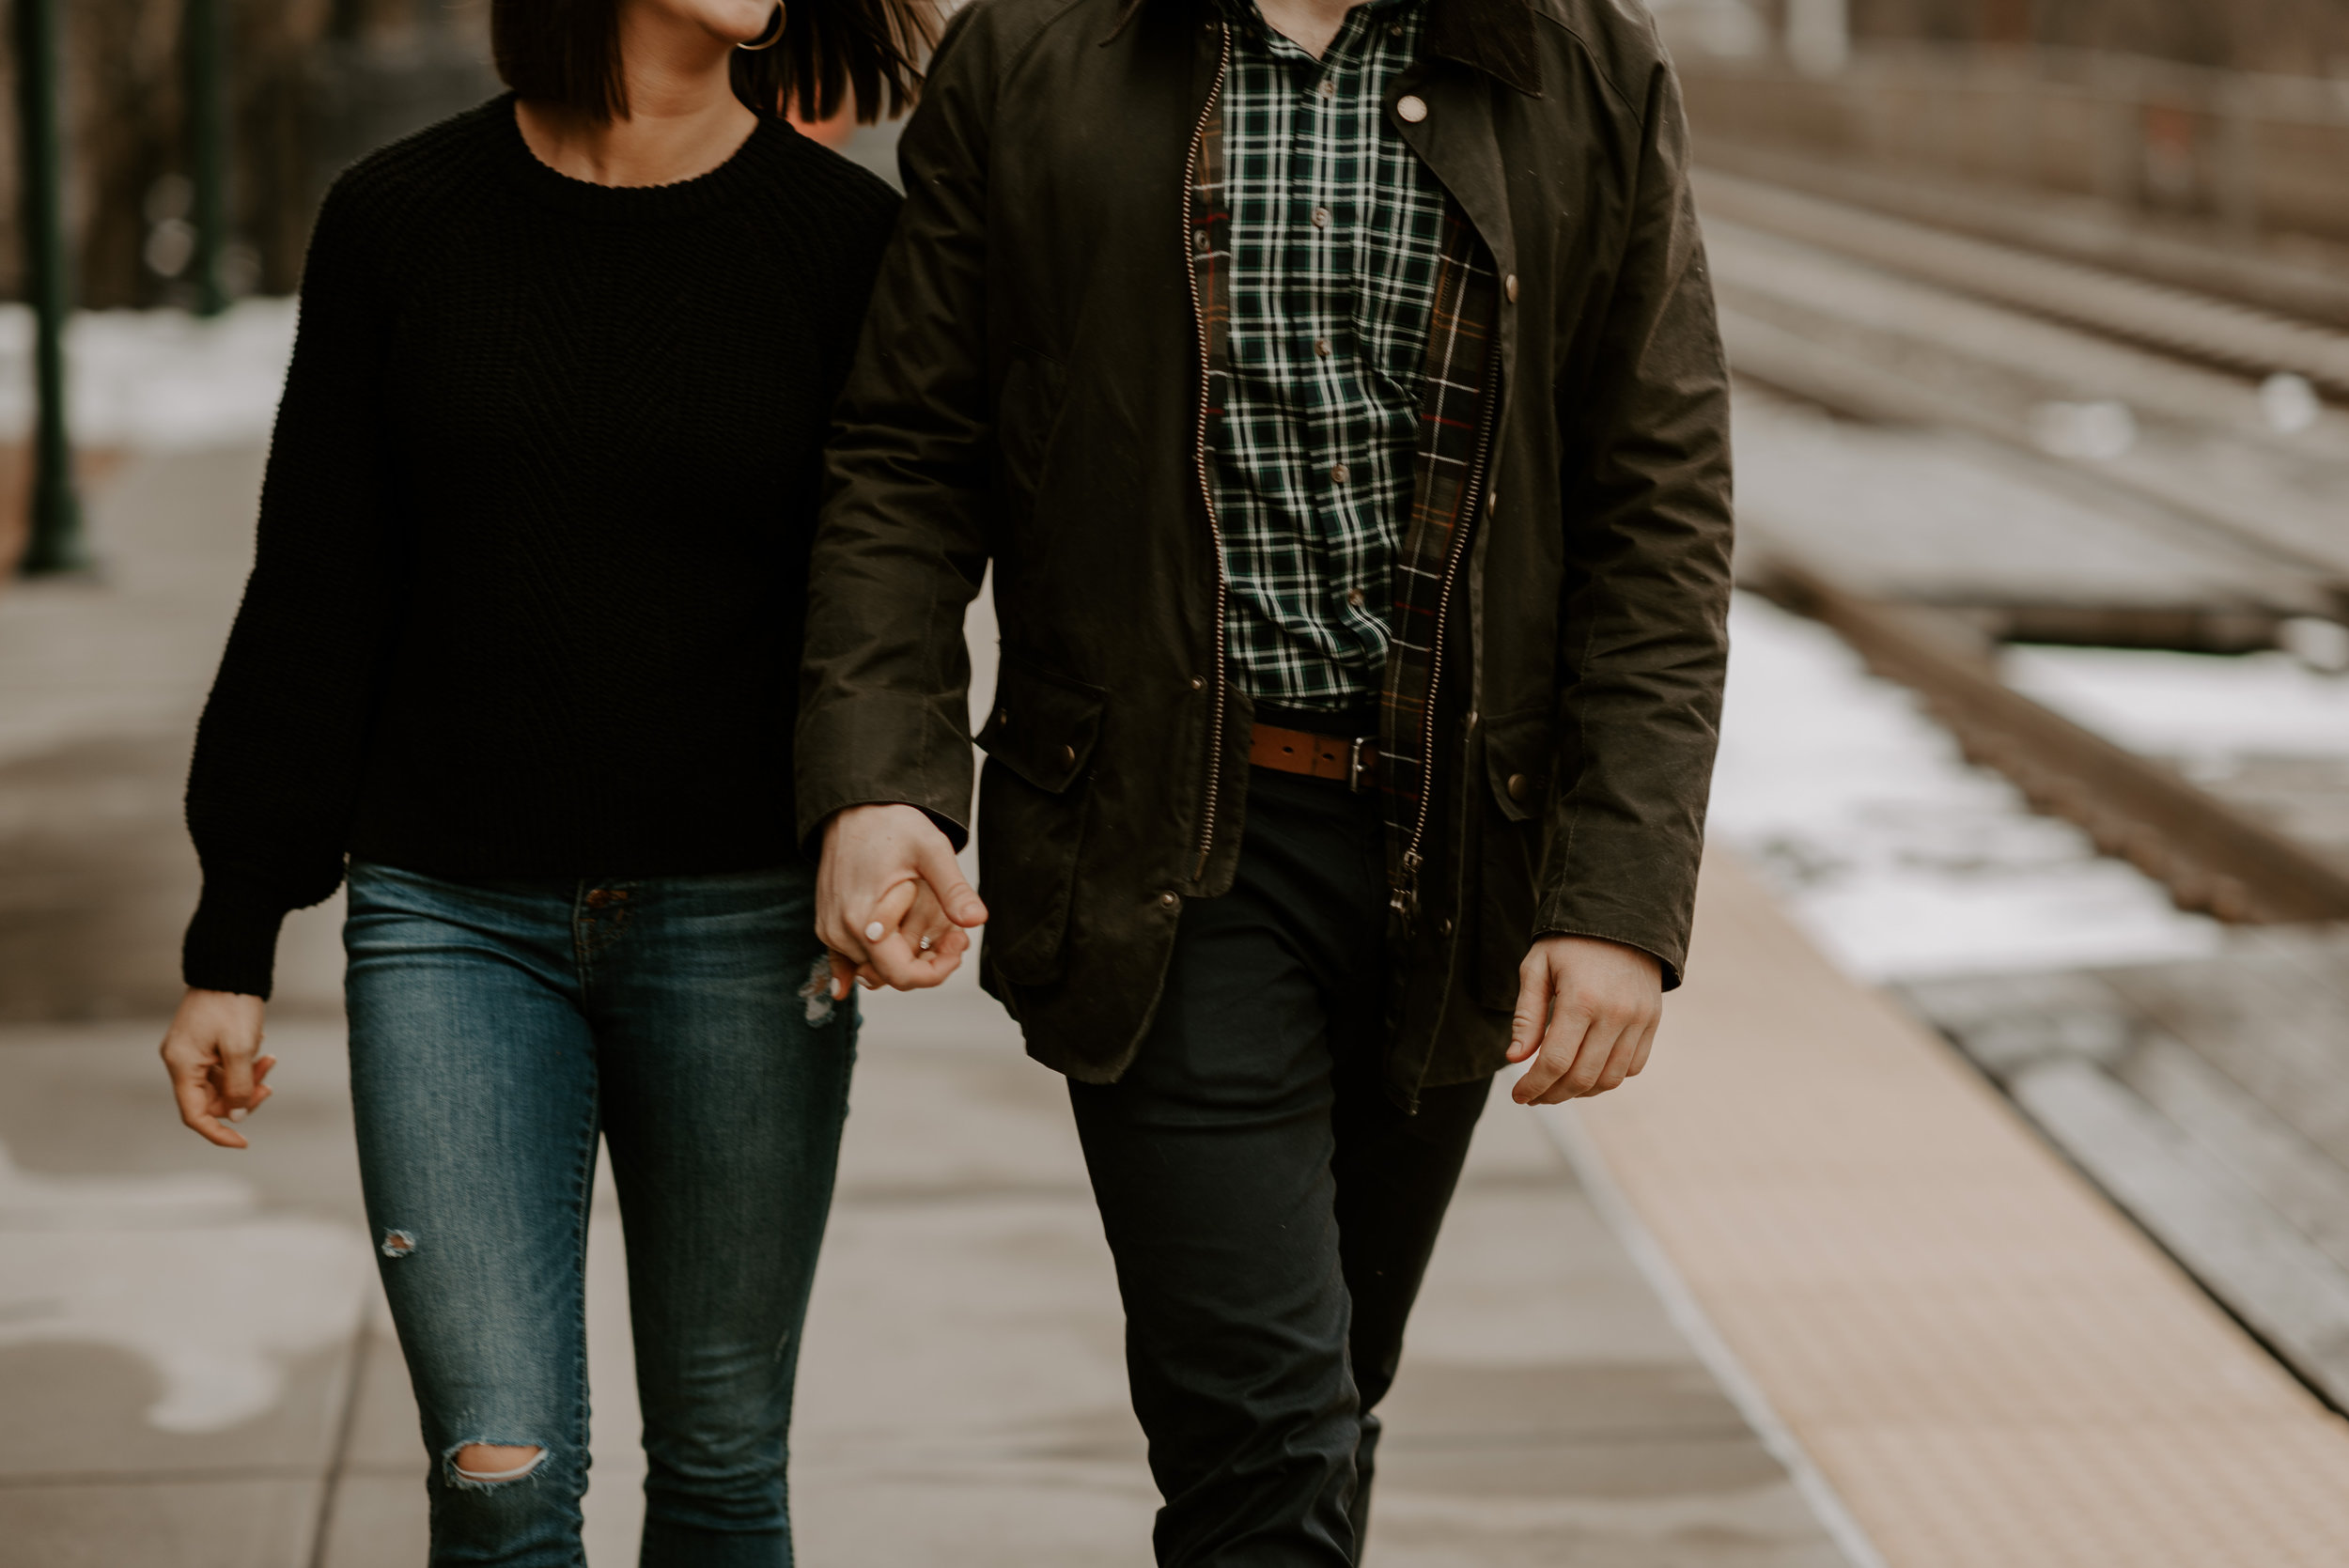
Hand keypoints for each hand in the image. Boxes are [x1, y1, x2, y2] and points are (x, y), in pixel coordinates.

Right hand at [160, 988, 275, 1148]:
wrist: (230, 968)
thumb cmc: (232, 1004)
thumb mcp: (241, 1049)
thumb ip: (238, 1086)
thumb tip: (235, 1116)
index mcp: (182, 1066)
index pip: (194, 1115)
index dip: (217, 1133)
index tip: (243, 1142)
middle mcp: (181, 1062)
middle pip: (211, 1101)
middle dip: (242, 1099)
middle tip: (269, 1086)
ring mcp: (192, 1054)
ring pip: (221, 1085)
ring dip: (248, 1080)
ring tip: (270, 1061)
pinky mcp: (204, 1045)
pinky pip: (223, 1068)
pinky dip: (244, 1066)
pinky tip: (262, 1050)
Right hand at [818, 803, 987, 996]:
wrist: (855, 807)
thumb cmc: (892, 825)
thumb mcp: (932, 851)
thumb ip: (954, 890)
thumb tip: (977, 920)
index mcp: (865, 920)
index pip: (903, 976)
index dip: (937, 970)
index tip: (958, 943)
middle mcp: (841, 932)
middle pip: (890, 976)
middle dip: (927, 962)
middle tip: (953, 934)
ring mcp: (831, 931)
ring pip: (873, 969)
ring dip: (904, 959)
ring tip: (933, 930)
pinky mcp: (827, 925)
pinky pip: (842, 962)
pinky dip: (856, 971)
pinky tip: (849, 986)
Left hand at [1506, 935, 1661, 1104]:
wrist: (1622, 917)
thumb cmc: (1571, 942)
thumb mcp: (1537, 968)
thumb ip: (1527, 1015)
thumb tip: (1515, 1058)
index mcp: (1581, 999)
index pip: (1555, 1061)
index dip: (1533, 1085)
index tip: (1519, 1095)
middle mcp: (1615, 1013)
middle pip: (1582, 1077)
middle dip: (1553, 1094)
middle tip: (1534, 1096)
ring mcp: (1639, 1020)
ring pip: (1609, 1079)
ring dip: (1581, 1092)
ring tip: (1557, 1087)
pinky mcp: (1652, 1021)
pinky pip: (1632, 1066)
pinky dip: (1608, 1078)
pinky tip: (1586, 1072)